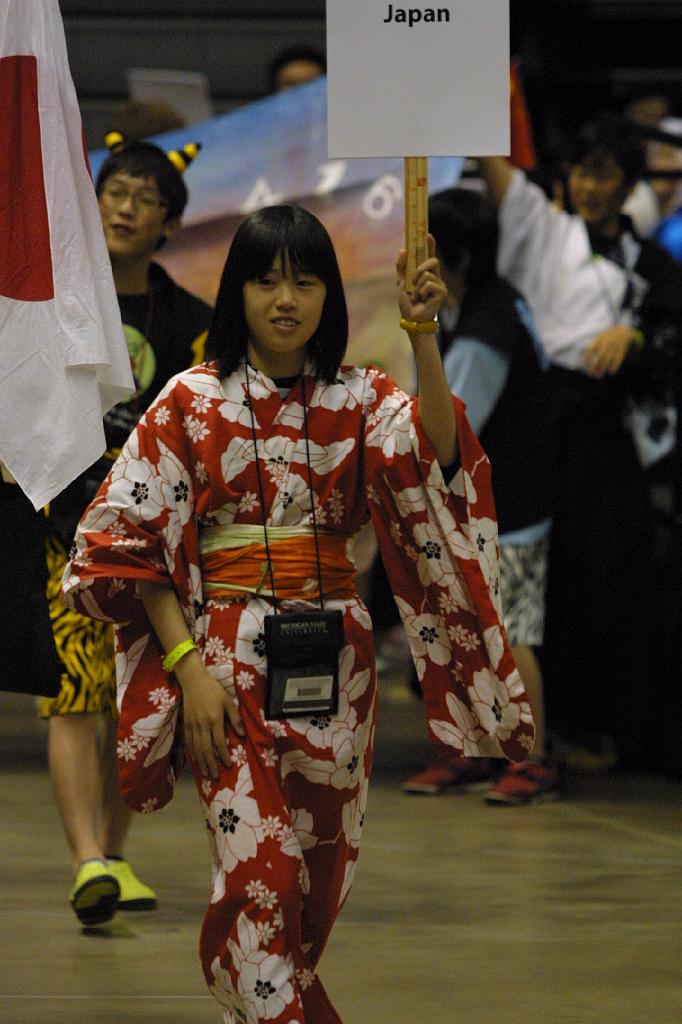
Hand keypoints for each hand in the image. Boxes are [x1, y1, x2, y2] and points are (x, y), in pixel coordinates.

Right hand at [175, 656, 244, 778]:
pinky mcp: (185, 724)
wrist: (193, 681)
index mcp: (214, 720)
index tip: (228, 765)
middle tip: (216, 776)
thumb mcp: (228, 702)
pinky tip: (195, 760)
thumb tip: (242, 735)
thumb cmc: (214, 690)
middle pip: (206, 749)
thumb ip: (235, 718)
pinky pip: (188, 742)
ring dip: (201, 762)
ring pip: (196, 748)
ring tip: (206, 773)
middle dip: (211, 764)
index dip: (223, 755)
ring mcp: (192, 725)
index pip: (219, 742)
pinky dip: (192, 753)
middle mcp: (202, 725)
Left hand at [397, 234, 446, 326]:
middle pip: (432, 260)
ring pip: (427, 274)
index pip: (429, 255)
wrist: (411, 318)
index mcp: (426, 273)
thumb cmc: (408, 302)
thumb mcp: (401, 282)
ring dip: (417, 285)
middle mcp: (435, 277)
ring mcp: (440, 284)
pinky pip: (429, 284)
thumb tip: (403, 249)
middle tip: (413, 281)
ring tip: (417, 296)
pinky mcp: (442, 292)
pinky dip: (422, 292)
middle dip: (420, 268)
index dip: (430, 245)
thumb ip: (401, 267)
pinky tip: (423, 300)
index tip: (427, 234)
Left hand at [582, 325, 638, 377]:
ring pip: (608, 359)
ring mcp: (614, 347)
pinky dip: (615, 365)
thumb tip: (580, 356)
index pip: (591, 349)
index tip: (583, 365)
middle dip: (595, 366)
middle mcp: (607, 344)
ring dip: (602, 368)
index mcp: (599, 340)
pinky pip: (618, 359)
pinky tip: (611, 372)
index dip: (587, 357)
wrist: (622, 331)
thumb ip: (591, 346)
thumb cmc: (607, 336)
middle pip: (600, 357)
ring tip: (598, 375)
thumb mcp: (598, 338)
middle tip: (590, 373)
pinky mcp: (621, 350)